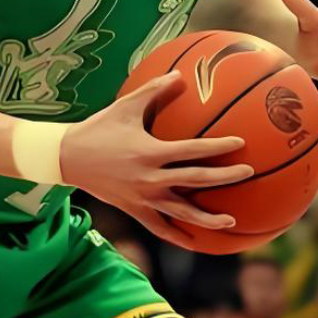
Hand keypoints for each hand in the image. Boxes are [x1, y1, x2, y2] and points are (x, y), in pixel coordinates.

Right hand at [60, 71, 252, 248]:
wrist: (68, 158)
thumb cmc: (99, 128)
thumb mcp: (125, 106)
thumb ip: (154, 90)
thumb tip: (180, 75)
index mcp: (150, 152)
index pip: (193, 150)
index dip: (219, 147)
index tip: (240, 143)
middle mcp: (150, 178)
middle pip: (196, 180)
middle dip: (225, 177)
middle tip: (248, 173)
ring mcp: (143, 198)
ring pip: (182, 212)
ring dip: (208, 218)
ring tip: (231, 220)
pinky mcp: (135, 210)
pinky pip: (161, 228)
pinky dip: (179, 236)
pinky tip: (196, 241)